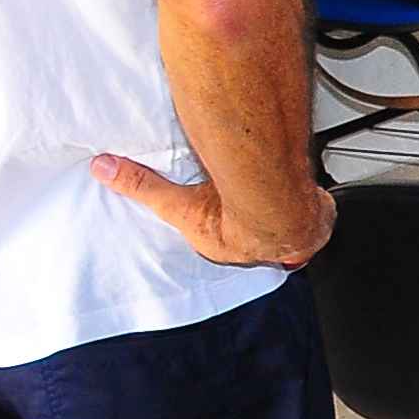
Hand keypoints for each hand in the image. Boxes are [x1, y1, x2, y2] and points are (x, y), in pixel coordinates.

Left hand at [89, 156, 333, 268]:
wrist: (279, 212)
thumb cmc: (234, 218)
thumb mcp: (174, 202)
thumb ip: (139, 184)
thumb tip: (102, 169)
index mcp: (227, 249)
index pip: (224, 243)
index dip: (224, 230)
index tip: (226, 219)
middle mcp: (260, 248)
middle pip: (256, 237)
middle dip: (257, 228)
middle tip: (256, 211)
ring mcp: (291, 239)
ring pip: (288, 228)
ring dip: (287, 219)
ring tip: (285, 203)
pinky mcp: (316, 222)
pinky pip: (315, 216)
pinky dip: (314, 207)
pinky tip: (310, 192)